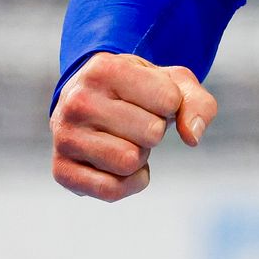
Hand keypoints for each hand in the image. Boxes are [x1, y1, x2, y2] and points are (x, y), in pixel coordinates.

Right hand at [50, 52, 217, 200]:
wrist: (90, 100)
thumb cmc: (139, 90)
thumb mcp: (173, 82)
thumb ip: (197, 102)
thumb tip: (193, 136)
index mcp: (104, 69)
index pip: (169, 101)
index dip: (171, 104)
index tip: (152, 97)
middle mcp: (77, 100)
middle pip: (151, 134)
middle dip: (155, 131)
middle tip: (136, 120)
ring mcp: (64, 137)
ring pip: (131, 162)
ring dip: (141, 156)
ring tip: (124, 138)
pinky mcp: (61, 170)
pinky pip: (112, 190)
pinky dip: (130, 182)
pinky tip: (119, 164)